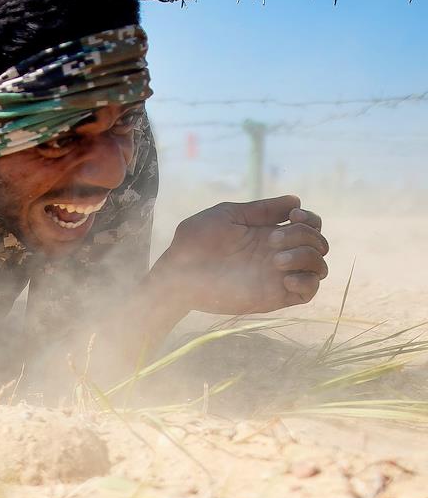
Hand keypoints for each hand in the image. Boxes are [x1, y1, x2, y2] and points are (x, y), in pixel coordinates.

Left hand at [153, 195, 327, 314]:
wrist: (179, 275)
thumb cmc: (194, 242)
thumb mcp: (227, 215)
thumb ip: (260, 209)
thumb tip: (295, 200)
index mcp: (267, 232)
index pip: (308, 225)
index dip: (310, 219)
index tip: (293, 217)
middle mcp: (277, 253)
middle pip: (317, 242)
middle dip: (305, 236)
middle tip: (272, 241)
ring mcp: (277, 275)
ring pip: (319, 266)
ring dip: (306, 257)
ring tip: (276, 260)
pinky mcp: (274, 296)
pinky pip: (308, 292)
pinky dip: (307, 282)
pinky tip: (285, 277)